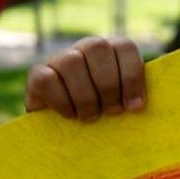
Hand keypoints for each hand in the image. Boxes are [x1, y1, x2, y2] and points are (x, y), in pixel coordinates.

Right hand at [25, 35, 147, 120]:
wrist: (63, 132)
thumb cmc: (102, 118)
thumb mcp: (122, 106)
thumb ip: (135, 99)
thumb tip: (142, 106)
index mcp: (112, 51)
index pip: (124, 46)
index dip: (131, 76)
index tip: (134, 107)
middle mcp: (85, 48)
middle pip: (97, 48)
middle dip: (108, 85)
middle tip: (111, 112)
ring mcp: (59, 58)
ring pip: (72, 62)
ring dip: (85, 96)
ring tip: (90, 117)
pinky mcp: (37, 74)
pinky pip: (47, 79)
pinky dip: (62, 101)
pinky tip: (70, 115)